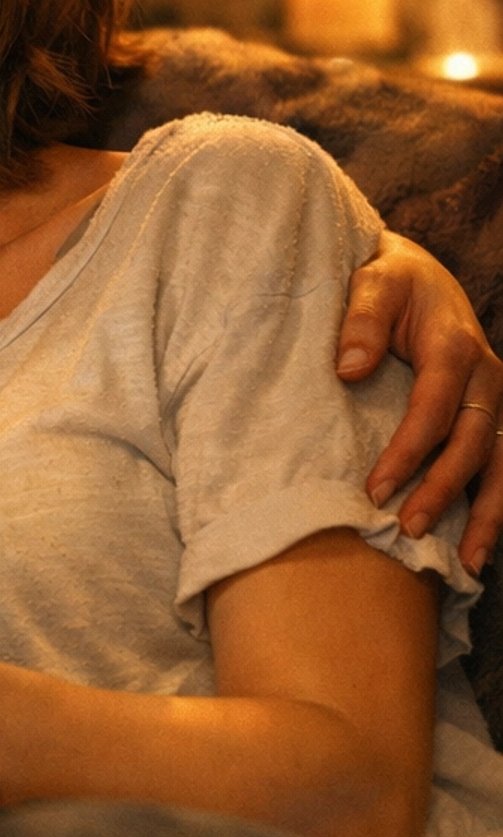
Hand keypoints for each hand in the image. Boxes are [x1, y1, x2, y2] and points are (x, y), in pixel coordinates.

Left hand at [338, 230, 502, 570]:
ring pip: (500, 463)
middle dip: (443, 490)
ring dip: (487, 514)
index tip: (375, 489)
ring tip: (466, 563)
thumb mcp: (372, 281)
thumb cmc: (387, 279)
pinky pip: (501, 465)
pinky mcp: (490, 415)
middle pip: (470, 443)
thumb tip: (348, 368)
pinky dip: (497, 506)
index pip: (434, 408)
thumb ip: (361, 320)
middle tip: (406, 529)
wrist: (416, 273)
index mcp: (455, 344)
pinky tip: (479, 549)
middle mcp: (485, 376)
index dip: (408, 451)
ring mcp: (494, 398)